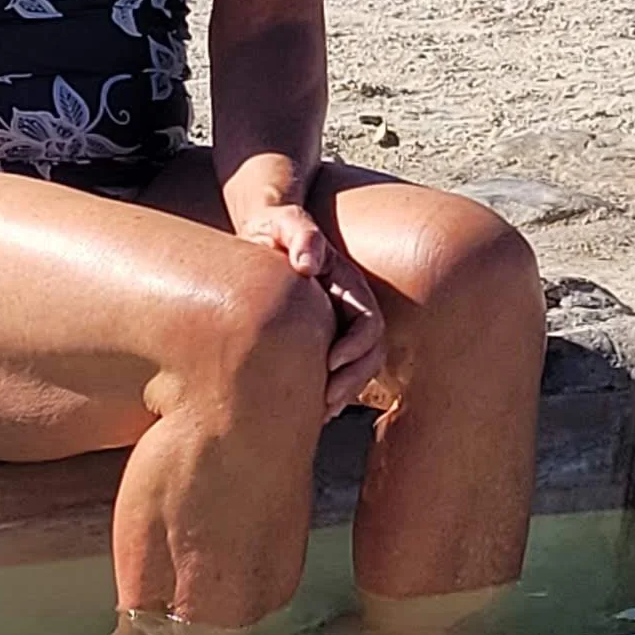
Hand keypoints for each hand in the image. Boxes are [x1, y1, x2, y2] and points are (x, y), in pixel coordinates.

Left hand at [237, 201, 386, 411]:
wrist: (263, 233)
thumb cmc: (275, 227)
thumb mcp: (285, 222)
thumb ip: (300, 234)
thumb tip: (309, 266)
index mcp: (349, 285)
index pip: (369, 324)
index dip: (355, 347)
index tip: (329, 363)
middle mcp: (350, 309)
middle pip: (370, 354)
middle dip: (353, 380)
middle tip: (326, 401)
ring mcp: (338, 325)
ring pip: (358, 368)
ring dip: (345, 393)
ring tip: (321, 412)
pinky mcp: (321, 339)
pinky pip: (338, 373)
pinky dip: (331, 394)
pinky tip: (312, 410)